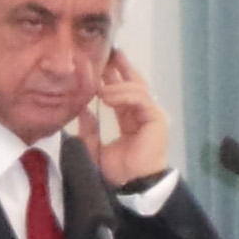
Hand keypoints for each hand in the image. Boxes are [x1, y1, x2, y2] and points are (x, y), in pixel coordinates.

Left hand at [85, 48, 169, 185]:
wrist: (132, 185)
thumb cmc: (117, 170)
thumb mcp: (93, 147)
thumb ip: (88, 129)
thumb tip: (82, 109)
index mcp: (130, 119)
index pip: (122, 92)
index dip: (113, 78)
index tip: (100, 64)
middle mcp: (143, 113)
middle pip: (133, 83)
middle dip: (121, 68)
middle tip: (108, 53)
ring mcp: (152, 115)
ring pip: (136, 89)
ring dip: (116, 85)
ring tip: (98, 86)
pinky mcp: (156, 118)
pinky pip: (140, 99)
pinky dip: (123, 95)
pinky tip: (107, 96)